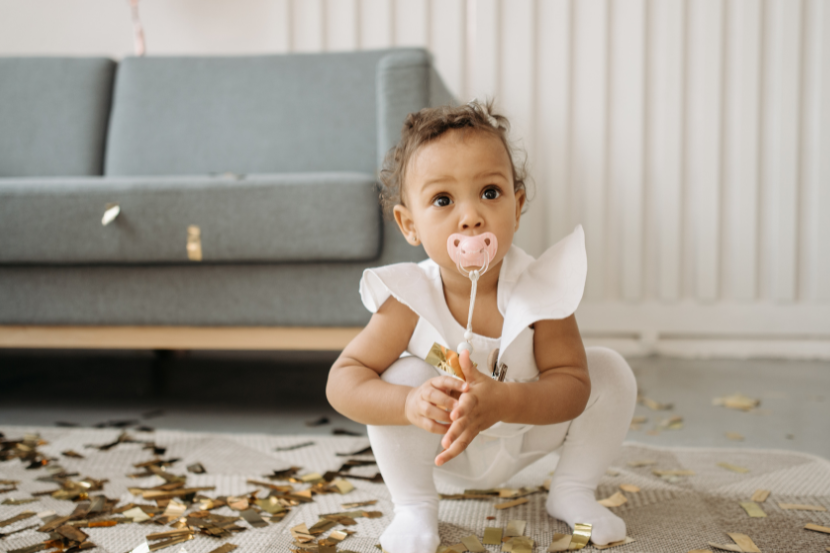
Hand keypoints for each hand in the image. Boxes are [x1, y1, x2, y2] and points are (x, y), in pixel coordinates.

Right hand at [404, 375, 465, 433]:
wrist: (410, 404)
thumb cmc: (435, 394)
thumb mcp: (442, 386)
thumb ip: (454, 385)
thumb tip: (471, 383)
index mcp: (433, 382)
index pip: (443, 380)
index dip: (455, 383)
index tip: (467, 387)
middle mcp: (424, 392)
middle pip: (432, 394)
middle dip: (446, 401)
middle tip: (459, 406)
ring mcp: (419, 406)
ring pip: (429, 410)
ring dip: (443, 416)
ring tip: (455, 420)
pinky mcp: (418, 420)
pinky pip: (429, 425)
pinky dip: (441, 428)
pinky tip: (451, 429)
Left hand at [435, 349, 501, 465]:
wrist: (507, 403)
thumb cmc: (489, 388)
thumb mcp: (478, 376)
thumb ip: (467, 366)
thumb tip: (462, 351)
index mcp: (474, 399)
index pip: (467, 405)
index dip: (460, 409)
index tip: (453, 414)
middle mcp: (474, 415)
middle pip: (464, 425)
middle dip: (454, 433)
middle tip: (444, 441)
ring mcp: (475, 426)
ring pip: (463, 439)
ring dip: (451, 450)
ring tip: (439, 459)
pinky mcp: (474, 432)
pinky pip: (463, 444)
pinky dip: (452, 452)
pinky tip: (441, 460)